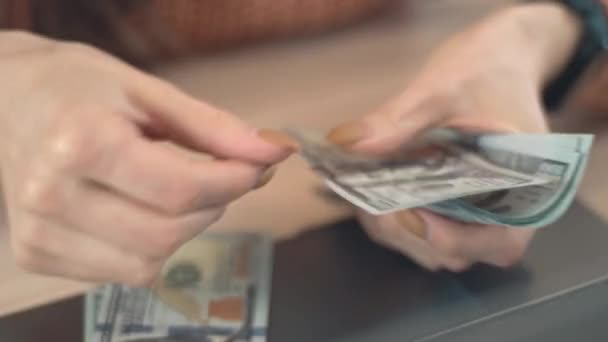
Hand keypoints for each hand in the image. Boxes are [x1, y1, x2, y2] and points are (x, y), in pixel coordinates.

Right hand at [0, 32, 293, 285]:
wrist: (4, 100)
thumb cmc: (76, 87)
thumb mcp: (147, 92)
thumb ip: (213, 128)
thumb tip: (273, 151)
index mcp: (81, 142)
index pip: (181, 189)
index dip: (235, 182)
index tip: (257, 167)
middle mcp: (51, 194)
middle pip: (166, 233)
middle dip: (213, 207)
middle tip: (222, 176)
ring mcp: (39, 232)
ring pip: (146, 264)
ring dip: (182, 231)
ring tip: (177, 192)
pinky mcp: (36, 254)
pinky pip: (120, 271)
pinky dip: (148, 247)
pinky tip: (140, 210)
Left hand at [327, 4, 580, 270]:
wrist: (496, 61)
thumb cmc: (486, 73)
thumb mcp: (443, 88)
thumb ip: (400, 120)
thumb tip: (349, 145)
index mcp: (526, 195)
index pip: (494, 243)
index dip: (448, 237)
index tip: (405, 213)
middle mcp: (500, 218)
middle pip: (450, 251)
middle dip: (402, 227)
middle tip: (364, 195)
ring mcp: (469, 217)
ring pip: (424, 245)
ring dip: (388, 222)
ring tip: (360, 188)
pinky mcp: (444, 209)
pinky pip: (413, 227)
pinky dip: (386, 212)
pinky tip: (365, 186)